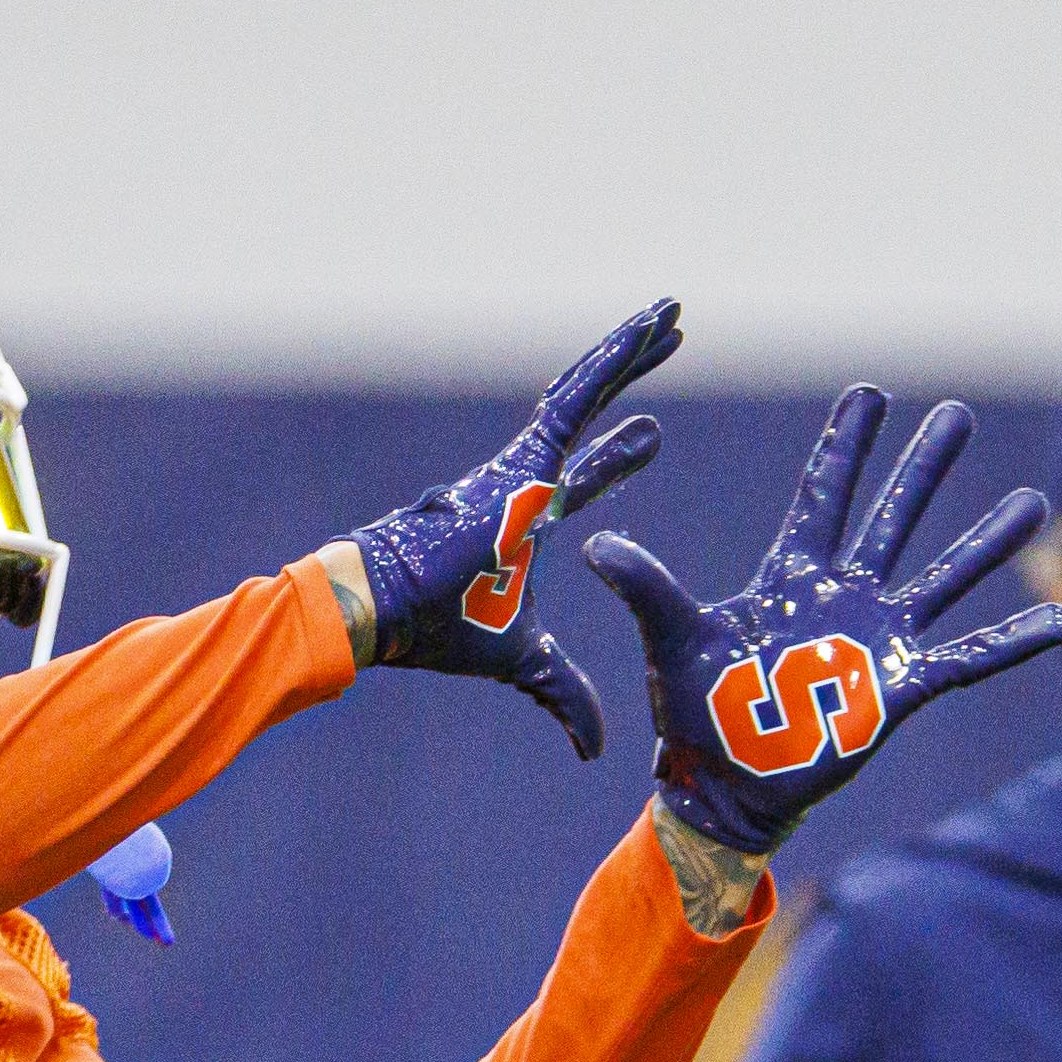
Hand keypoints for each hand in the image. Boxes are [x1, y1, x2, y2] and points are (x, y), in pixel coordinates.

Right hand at [340, 299, 680, 757]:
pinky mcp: (525, 455)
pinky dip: (616, 359)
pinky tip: (649, 326)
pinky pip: (579, 393)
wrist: (389, 609)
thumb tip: (596, 747)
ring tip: (671, 314)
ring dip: (632, 351)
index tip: (652, 437)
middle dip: (630, 381)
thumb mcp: (528, 665)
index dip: (618, 457)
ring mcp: (526, 462)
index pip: (585, 479)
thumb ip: (566, 693)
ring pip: (589, 388)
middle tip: (670, 340)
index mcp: (528, 519)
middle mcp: (529, 479)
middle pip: (591, 417)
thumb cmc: (443, 631)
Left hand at [588, 391, 1061, 852]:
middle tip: (955, 415)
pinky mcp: (899, 691)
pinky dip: (1011, 643)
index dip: (847, 447)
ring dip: (985, 541)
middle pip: (893, 518)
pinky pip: (966, 659)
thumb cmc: (694, 712)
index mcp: (790, 577)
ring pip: (942, 578)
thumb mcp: (671, 641)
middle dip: (924, 468)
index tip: (871, 393)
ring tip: (1029, 499)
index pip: (825, 495)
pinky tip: (1059, 623)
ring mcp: (877, 642)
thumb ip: (648, 588)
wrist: (724, 786)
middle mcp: (843, 599)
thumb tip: (597, 546)